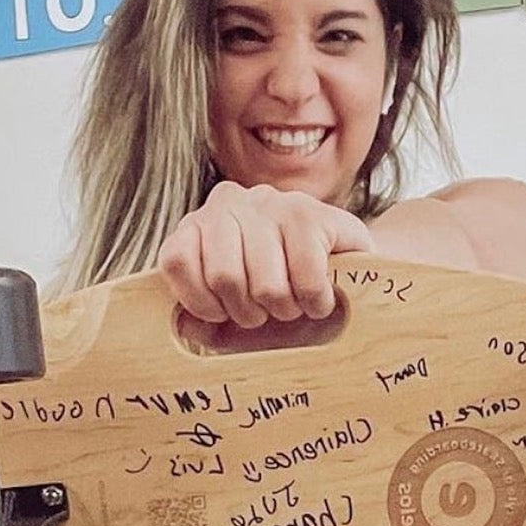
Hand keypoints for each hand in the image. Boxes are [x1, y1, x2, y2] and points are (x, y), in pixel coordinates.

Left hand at [157, 182, 372, 328]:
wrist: (347, 291)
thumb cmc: (279, 304)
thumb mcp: (230, 322)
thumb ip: (199, 321)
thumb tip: (180, 323)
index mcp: (200, 225)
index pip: (177, 260)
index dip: (204, 303)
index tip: (225, 313)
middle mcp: (230, 202)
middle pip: (223, 276)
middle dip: (250, 312)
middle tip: (268, 311)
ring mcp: (272, 203)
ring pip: (266, 283)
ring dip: (286, 309)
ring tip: (295, 303)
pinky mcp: (314, 213)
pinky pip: (307, 277)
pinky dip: (316, 302)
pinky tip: (320, 299)